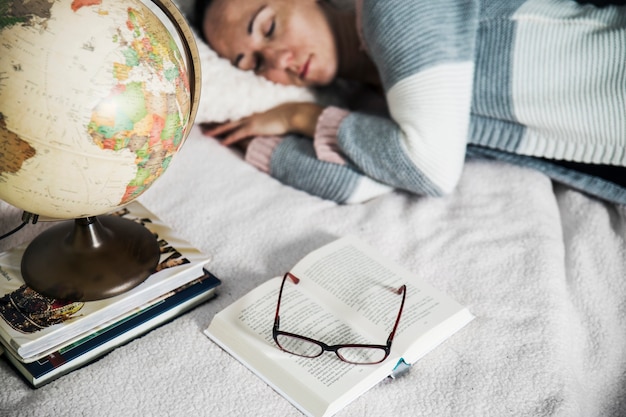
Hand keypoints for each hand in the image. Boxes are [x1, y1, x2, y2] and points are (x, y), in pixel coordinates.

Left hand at [199, 102, 322, 146]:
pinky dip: (229, 138)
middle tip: (203, 123)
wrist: (292, 114)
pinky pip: (238, 134)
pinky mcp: (254, 128)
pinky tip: (221, 143)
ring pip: (229, 126)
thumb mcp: (276, 116)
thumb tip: (271, 121)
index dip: (224, 117)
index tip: (215, 118)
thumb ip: (270, 118)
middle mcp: (249, 116)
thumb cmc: (287, 115)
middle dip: (215, 121)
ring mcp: (250, 121)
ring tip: (206, 133)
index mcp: (254, 113)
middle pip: (228, 119)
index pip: (236, 116)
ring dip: (217, 130)